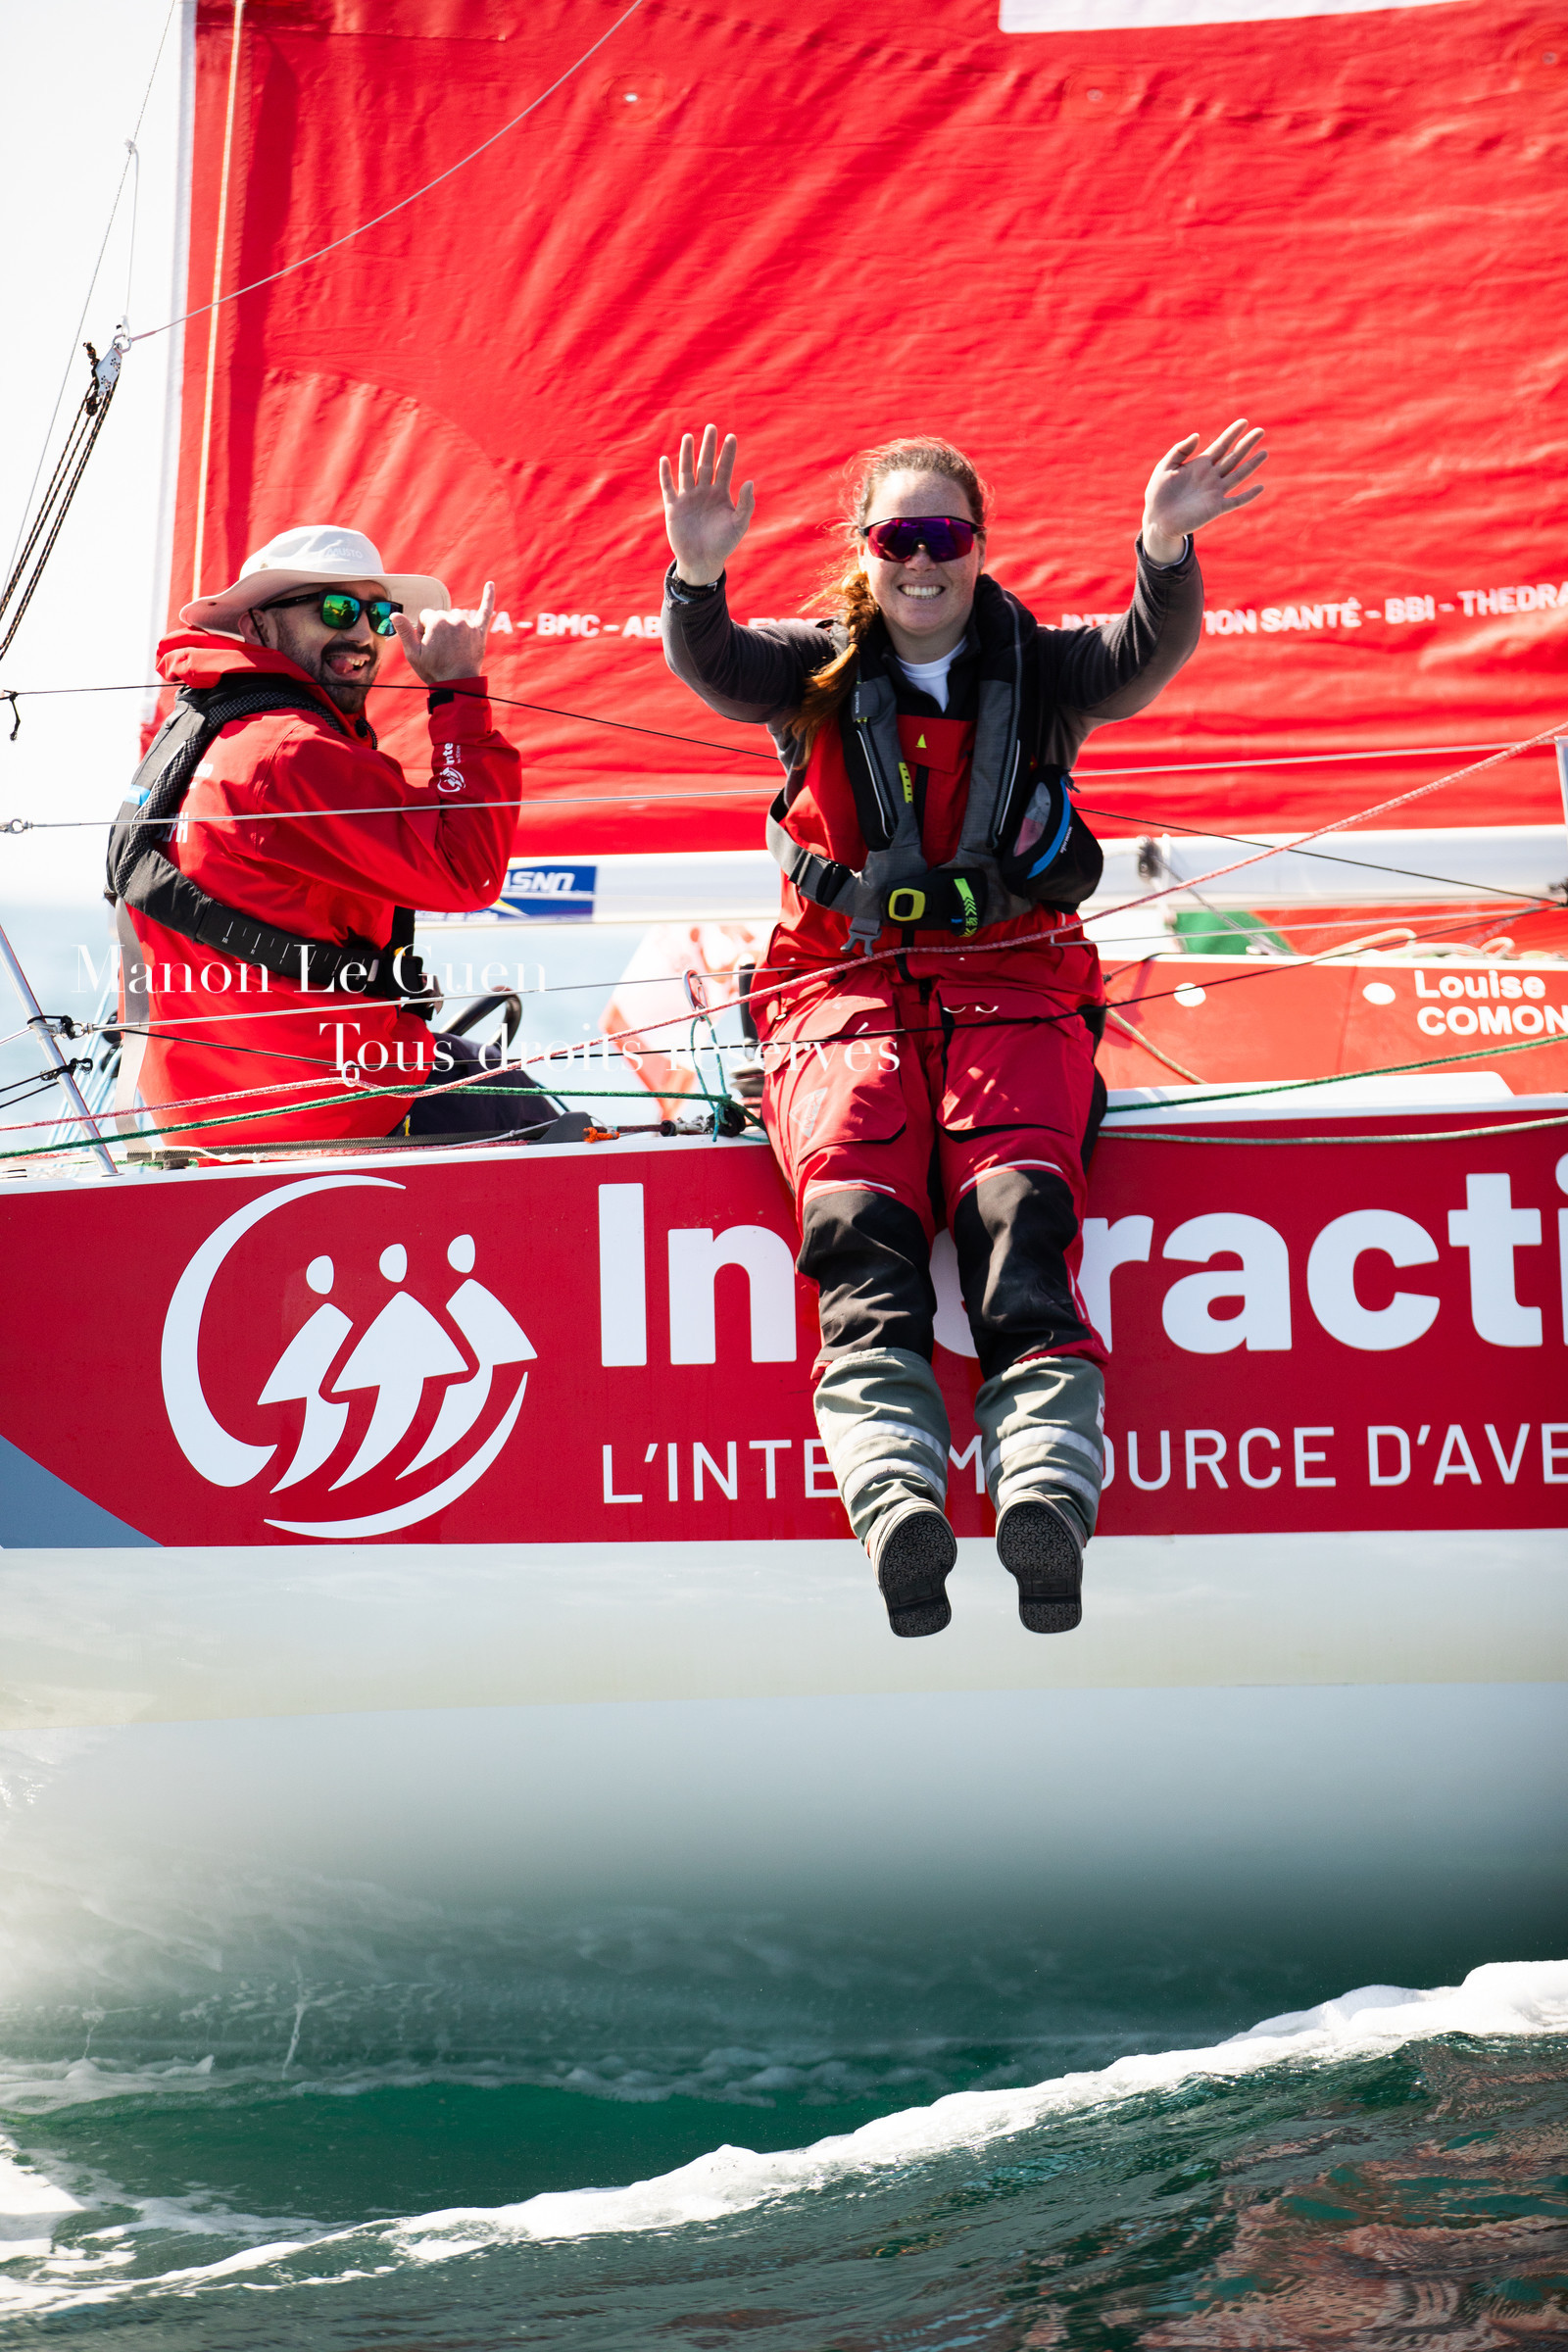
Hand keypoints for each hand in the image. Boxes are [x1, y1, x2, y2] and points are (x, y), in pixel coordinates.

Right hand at [392, 581, 495, 681]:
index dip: (423, 630)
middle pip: (441, 615)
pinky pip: (485, 611)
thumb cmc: (434, 670)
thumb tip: (394, 614)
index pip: (426, 616)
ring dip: (452, 626)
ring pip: (456, 616)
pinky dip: (489, 597)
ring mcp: (468, 625)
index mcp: (436, 621)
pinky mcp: (479, 632)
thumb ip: (404, 631)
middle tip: (439, 650)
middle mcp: (454, 619)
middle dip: (437, 629)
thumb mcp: (413, 653)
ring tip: (451, 647)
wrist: (457, 684)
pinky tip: (490, 584)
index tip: (426, 645)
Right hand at [658, 425, 754, 584]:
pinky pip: (668, 487)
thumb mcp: (739, 525)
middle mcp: (704, 492)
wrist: (702, 562)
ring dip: (687, 455)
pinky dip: (666, 474)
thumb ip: (746, 504)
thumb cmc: (723, 545)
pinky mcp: (674, 507)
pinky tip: (665, 460)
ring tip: (689, 437)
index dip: (728, 453)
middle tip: (711, 427)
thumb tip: (750, 482)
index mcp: (720, 494)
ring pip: (687, 471)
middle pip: (705, 464)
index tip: (732, 437)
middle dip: (708, 447)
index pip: (724, 468)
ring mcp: (688, 498)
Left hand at [1142, 421, 1266, 564]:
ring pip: (1238, 475)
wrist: (1157, 520)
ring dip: (1252, 464)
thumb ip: (1180, 450)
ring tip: (1264, 452)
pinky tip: (1260, 487)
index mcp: (1200, 465)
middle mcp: (1211, 477)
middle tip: (1260, 431)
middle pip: (1233, 457)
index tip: (1244, 422)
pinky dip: (1248, 495)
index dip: (1232, 434)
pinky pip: (1236, 501)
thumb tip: (1197, 435)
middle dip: (1247, 444)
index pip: (1221, 446)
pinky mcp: (1216, 508)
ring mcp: (1215, 492)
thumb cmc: (1159, 494)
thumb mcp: (1165, 467)